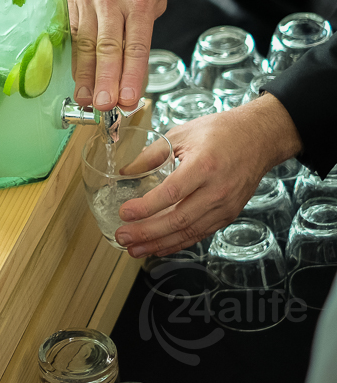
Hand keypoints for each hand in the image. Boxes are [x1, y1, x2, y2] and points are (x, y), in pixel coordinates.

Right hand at [67, 0, 168, 110]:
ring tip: (85, 100)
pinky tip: (77, 76)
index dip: (131, 75)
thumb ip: (146, 23)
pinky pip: (74, 32)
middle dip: (105, 82)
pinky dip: (76, 56)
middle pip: (107, 49)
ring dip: (85, 76)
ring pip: (86, 44)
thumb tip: (134, 57)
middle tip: (103, 108)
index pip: (135, 46)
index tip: (128, 100)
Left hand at [113, 95, 301, 256]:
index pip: (171, 193)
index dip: (146, 207)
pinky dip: (178, 242)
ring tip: (135, 249)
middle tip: (123, 237)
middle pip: (179, 219)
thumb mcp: (181, 135)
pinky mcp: (229, 215)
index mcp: (203, 166)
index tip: (124, 213)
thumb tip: (126, 172)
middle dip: (147, 232)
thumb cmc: (221, 132)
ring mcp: (225, 206)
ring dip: (159, 243)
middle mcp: (217, 190)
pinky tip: (159, 246)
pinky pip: (200, 233)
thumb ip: (151, 155)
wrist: (258, 138)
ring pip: (189, 232)